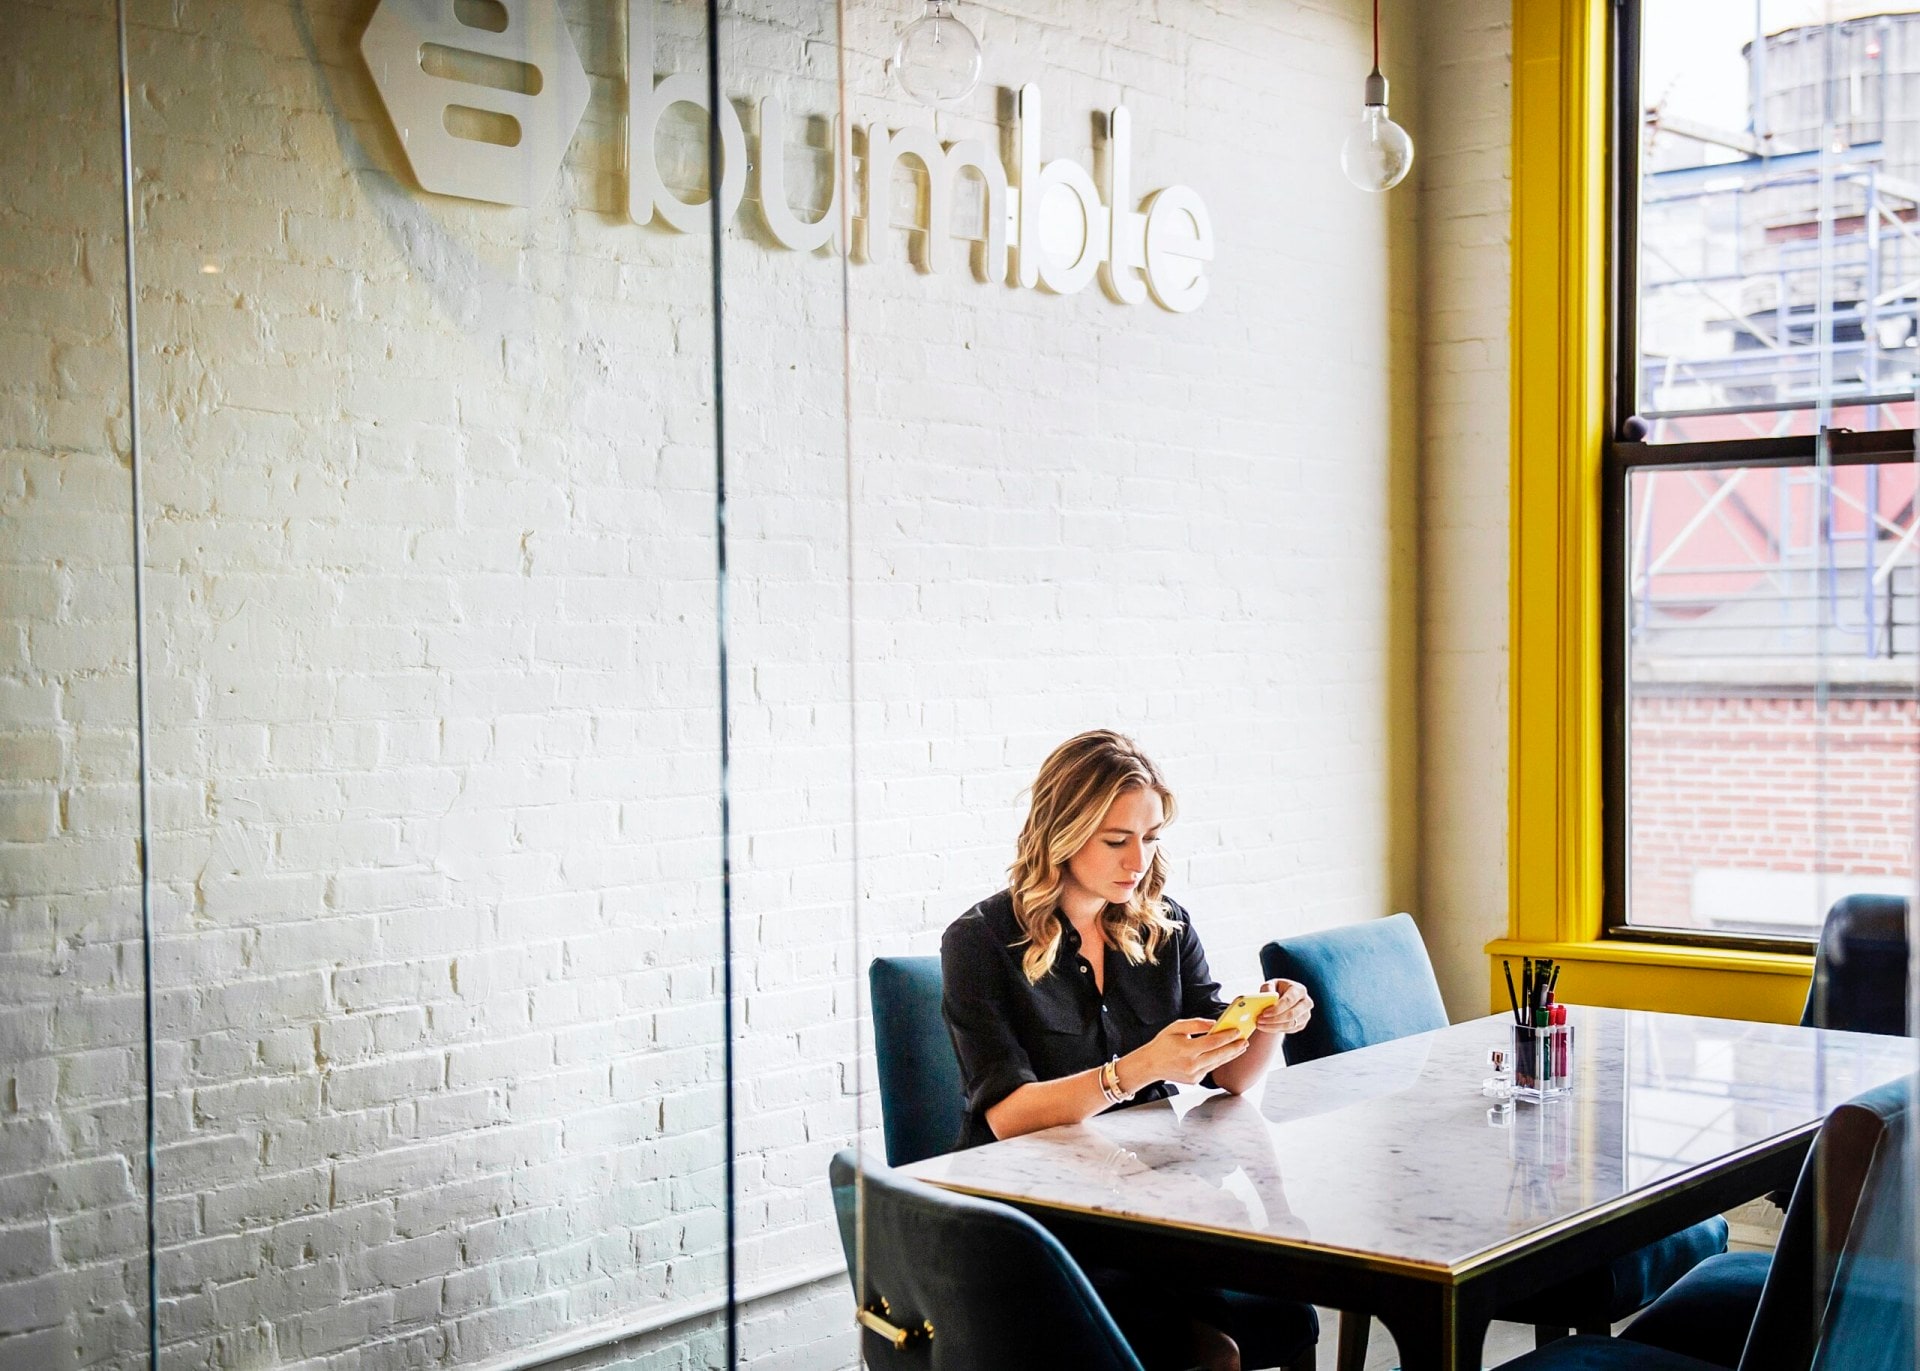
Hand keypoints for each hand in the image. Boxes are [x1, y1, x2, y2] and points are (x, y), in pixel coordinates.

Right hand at [1120, 1017, 1249, 1089]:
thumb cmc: (1163, 1043)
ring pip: (1217, 1063)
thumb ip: (1196, 1024)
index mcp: (1186, 1050)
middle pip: (1219, 1055)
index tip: (1237, 1030)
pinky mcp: (1195, 1080)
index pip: (1212, 1042)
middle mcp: (1192, 1064)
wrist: (1151, 1065)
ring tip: (1241, 1047)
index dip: (1226, 1036)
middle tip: (1245, 1041)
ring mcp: (1194, 1075)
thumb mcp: (1176, 1027)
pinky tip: (1226, 1054)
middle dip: (1234, 1048)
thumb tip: (1214, 1024)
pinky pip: (1210, 1068)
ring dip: (1230, 1055)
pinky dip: (1218, 1060)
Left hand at [1253, 979, 1312, 1035]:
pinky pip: (1289, 1030)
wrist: (1281, 999)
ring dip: (1273, 1026)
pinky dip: (1276, 1029)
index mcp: (1299, 990)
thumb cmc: (1276, 990)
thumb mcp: (1270, 985)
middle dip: (1274, 1019)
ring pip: (1290, 1024)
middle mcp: (1306, 1002)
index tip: (1264, 1013)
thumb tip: (1267, 996)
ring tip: (1260, 1024)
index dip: (1277, 1008)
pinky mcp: (1302, 1024)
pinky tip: (1266, 1026)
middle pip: (1292, 1014)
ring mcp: (1306, 1014)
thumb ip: (1268, 988)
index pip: (1289, 1001)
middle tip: (1260, 1020)